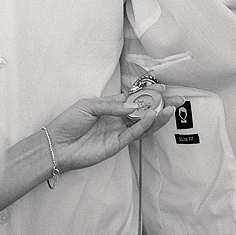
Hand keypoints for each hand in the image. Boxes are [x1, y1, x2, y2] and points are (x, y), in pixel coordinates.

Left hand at [47, 89, 183, 171]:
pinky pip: (133, 134)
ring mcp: (118, 132)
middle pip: (143, 112)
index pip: (133, 98)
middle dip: (161, 106)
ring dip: (157, 117)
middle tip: (179, 100)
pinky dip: (143, 125)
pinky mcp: (116, 145)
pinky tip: (152, 117)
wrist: (56, 144)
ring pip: (143, 124)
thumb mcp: (88, 106)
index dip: (147, 94)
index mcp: (110, 107)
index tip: (163, 88)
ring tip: (170, 108)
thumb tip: (134, 105)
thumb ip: (111, 105)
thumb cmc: (68, 122)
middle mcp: (117, 119)